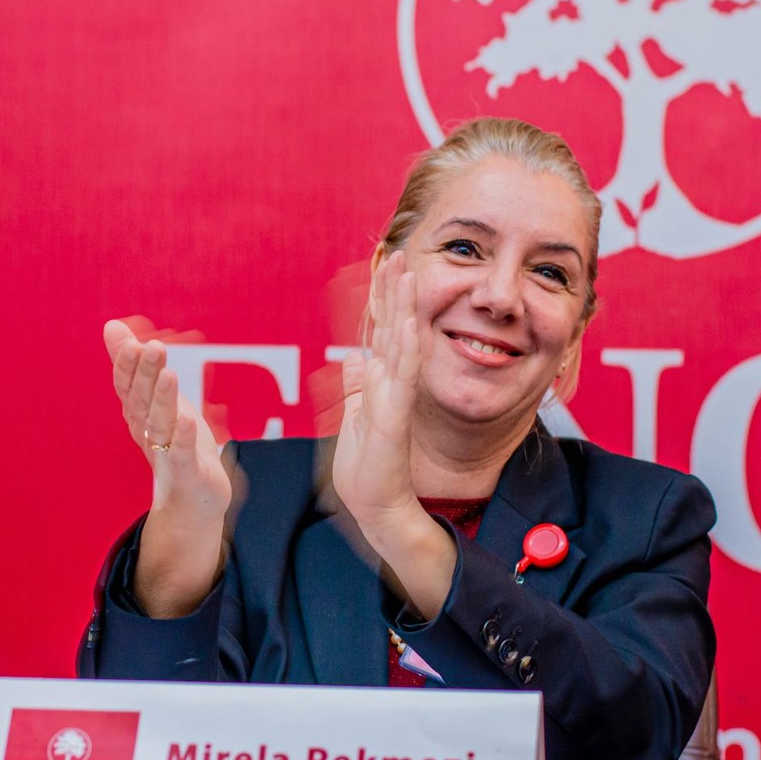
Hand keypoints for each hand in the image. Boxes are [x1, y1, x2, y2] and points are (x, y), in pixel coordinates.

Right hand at [105, 319, 235, 617]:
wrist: (192, 501)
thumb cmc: (175, 443)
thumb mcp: (156, 400)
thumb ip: (134, 365)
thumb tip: (111, 325)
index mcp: (139, 414)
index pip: (127, 387)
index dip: (126, 366)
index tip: (128, 340)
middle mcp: (146, 433)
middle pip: (142, 401)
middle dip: (145, 375)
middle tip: (151, 346)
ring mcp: (165, 455)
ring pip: (161, 425)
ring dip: (163, 400)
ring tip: (168, 375)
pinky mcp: (188, 475)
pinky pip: (183, 456)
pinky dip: (183, 439)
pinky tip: (188, 419)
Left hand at [332, 252, 423, 532]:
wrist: (376, 505)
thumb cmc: (365, 468)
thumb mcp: (352, 417)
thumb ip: (356, 387)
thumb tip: (354, 359)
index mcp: (380, 382)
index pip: (383, 331)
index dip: (384, 298)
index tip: (386, 265)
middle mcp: (392, 384)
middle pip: (396, 327)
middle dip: (396, 290)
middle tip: (398, 254)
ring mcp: (397, 397)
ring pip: (404, 341)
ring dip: (404, 307)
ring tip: (407, 273)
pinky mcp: (395, 415)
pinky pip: (404, 374)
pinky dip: (407, 346)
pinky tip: (408, 323)